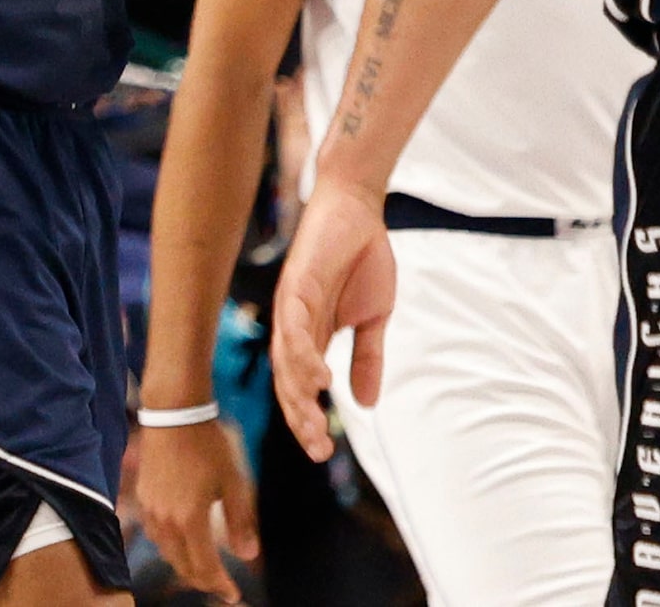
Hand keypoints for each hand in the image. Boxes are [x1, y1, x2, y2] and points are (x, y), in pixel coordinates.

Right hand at [137, 417, 259, 603]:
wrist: (174, 416)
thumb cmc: (208, 446)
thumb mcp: (233, 482)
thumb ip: (239, 521)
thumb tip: (248, 555)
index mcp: (190, 520)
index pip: (205, 567)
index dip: (220, 585)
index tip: (234, 595)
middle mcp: (166, 522)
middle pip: (183, 566)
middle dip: (203, 581)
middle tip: (221, 587)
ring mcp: (150, 512)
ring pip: (167, 554)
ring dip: (186, 566)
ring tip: (204, 569)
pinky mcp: (141, 500)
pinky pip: (157, 536)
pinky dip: (172, 548)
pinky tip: (183, 544)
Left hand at [268, 183, 397, 461]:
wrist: (359, 209)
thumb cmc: (364, 258)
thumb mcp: (374, 317)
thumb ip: (367, 357)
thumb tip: (367, 404)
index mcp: (311, 338)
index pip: (302, 389)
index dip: (308, 420)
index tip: (323, 451)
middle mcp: (294, 328)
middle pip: (288, 384)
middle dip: (300, 419)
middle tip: (317, 448)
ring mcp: (291, 309)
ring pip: (285, 362)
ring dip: (298, 394)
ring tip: (316, 419)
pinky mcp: (295, 287)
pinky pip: (293, 328)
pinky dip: (302, 356)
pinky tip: (319, 378)